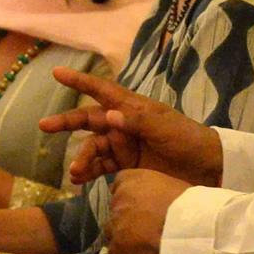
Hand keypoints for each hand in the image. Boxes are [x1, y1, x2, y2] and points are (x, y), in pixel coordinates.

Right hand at [41, 66, 222, 187]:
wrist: (208, 170)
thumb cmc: (188, 139)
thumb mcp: (163, 127)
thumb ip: (135, 121)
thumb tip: (107, 116)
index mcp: (131, 108)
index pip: (101, 90)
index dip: (79, 82)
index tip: (56, 74)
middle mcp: (123, 124)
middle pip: (88, 120)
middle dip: (66, 123)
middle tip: (44, 126)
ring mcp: (124, 146)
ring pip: (93, 148)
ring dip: (81, 158)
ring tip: (75, 172)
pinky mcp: (127, 167)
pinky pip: (101, 167)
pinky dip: (89, 172)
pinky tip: (79, 179)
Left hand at [105, 169, 188, 253]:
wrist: (194, 228)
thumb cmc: (191, 206)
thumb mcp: (172, 187)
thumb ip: (154, 192)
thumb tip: (151, 203)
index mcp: (131, 179)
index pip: (118, 187)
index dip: (131, 200)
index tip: (143, 209)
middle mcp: (118, 198)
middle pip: (116, 211)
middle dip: (128, 219)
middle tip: (147, 229)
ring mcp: (116, 222)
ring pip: (112, 232)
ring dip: (125, 238)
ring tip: (145, 245)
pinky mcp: (118, 246)